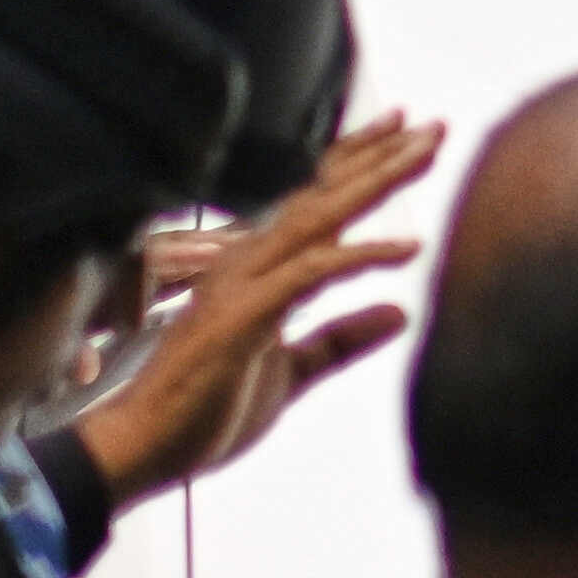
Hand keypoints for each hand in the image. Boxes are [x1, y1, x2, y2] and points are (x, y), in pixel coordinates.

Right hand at [66, 109, 435, 503]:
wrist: (142, 452)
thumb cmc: (205, 411)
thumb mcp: (292, 373)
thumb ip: (341, 341)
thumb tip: (400, 312)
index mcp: (256, 271)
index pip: (313, 203)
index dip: (357, 163)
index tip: (407, 132)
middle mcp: (248, 264)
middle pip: (321, 195)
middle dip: (379, 156)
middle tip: (435, 126)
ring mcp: (241, 286)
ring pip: (318, 218)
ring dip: (375, 182)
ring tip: (427, 154)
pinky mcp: (242, 316)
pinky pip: (311, 273)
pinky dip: (360, 254)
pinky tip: (408, 248)